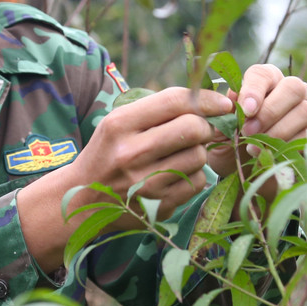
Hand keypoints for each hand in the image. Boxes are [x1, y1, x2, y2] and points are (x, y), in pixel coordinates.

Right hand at [17, 87, 232, 269]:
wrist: (83, 198)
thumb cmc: (108, 151)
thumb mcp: (119, 122)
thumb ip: (158, 108)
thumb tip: (211, 99)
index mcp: (120, 124)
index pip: (175, 101)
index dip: (207, 98)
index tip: (223, 103)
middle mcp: (131, 153)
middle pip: (193, 128)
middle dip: (205, 126)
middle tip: (200, 129)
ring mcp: (145, 183)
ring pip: (199, 156)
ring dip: (198, 152)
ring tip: (180, 153)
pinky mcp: (158, 206)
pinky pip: (197, 182)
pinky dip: (194, 176)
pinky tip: (177, 174)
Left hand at [206, 64, 306, 183]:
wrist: (244, 170)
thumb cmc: (231, 140)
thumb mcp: (220, 127)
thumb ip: (223, 111)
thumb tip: (232, 98)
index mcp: (264, 81)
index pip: (263, 74)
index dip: (254, 90)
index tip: (246, 110)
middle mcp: (290, 91)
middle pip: (293, 87)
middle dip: (270, 111)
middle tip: (248, 131)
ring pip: (304, 111)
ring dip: (278, 131)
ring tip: (253, 147)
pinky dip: (286, 146)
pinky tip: (268, 154)